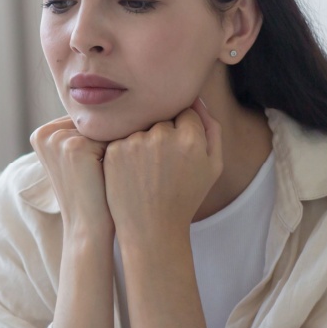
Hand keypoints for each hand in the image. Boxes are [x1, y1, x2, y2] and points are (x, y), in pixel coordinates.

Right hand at [30, 115, 112, 238]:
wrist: (88, 226)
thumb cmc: (89, 193)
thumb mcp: (76, 159)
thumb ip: (81, 132)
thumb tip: (111, 101)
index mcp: (41, 133)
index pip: (85, 121)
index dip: (102, 136)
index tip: (105, 156)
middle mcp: (45, 133)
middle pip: (93, 121)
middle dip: (109, 137)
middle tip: (114, 162)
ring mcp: (57, 139)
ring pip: (104, 128)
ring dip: (116, 143)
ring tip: (118, 165)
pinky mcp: (75, 147)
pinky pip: (112, 136)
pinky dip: (121, 150)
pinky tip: (119, 169)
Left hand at [102, 98, 223, 237]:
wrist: (152, 228)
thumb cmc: (186, 197)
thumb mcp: (212, 166)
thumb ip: (212, 129)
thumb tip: (198, 99)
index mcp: (191, 138)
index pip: (185, 111)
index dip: (183, 130)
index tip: (178, 151)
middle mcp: (162, 135)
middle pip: (162, 117)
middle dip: (163, 133)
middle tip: (162, 165)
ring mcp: (135, 142)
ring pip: (140, 126)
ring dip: (143, 141)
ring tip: (147, 171)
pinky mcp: (114, 151)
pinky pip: (122, 137)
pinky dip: (126, 151)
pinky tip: (132, 173)